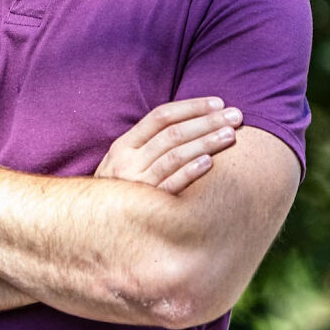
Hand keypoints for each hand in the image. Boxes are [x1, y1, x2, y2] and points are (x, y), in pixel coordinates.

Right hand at [94, 97, 241, 194]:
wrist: (94, 227)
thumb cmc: (119, 192)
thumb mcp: (123, 163)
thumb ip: (148, 145)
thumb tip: (188, 124)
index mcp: (124, 145)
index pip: (161, 116)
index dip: (191, 107)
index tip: (218, 103)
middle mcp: (128, 160)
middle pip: (173, 134)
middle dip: (207, 122)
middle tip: (235, 116)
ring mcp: (137, 183)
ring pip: (175, 156)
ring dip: (205, 142)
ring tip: (230, 135)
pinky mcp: (146, 207)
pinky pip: (171, 185)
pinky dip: (190, 172)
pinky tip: (210, 162)